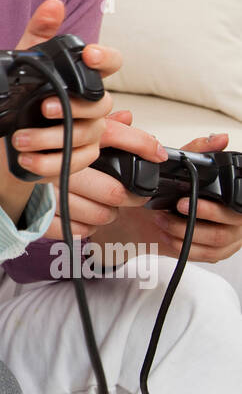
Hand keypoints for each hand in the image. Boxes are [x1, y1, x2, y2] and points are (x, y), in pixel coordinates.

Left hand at [0, 0, 115, 199]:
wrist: (6, 141)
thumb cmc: (20, 98)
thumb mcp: (23, 64)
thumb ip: (38, 35)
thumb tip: (53, 6)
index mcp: (82, 79)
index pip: (111, 63)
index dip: (105, 58)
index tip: (89, 55)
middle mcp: (92, 105)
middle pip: (101, 104)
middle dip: (72, 107)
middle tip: (42, 107)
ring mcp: (89, 133)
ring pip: (85, 136)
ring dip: (49, 139)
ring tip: (20, 138)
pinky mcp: (80, 158)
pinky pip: (73, 162)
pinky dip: (46, 162)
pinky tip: (26, 158)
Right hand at [41, 108, 168, 240]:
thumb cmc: (35, 142)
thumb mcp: (64, 124)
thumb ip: (98, 124)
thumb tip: (128, 118)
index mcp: (71, 138)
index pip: (115, 140)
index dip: (143, 147)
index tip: (157, 156)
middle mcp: (62, 163)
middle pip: (113, 191)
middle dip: (126, 197)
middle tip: (126, 195)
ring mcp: (51, 190)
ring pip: (97, 215)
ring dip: (104, 215)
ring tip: (103, 209)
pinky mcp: (40, 213)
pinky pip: (75, 230)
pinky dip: (83, 229)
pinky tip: (83, 221)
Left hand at [145, 130, 241, 263]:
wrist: (159, 211)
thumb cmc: (179, 189)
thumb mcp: (188, 165)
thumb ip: (201, 151)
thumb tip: (220, 138)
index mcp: (236, 200)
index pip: (234, 208)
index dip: (212, 209)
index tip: (184, 203)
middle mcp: (236, 221)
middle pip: (223, 230)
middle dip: (194, 220)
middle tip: (174, 209)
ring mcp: (229, 239)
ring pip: (213, 244)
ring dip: (183, 233)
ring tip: (163, 220)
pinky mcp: (216, 252)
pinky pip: (204, 256)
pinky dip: (183, 246)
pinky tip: (168, 235)